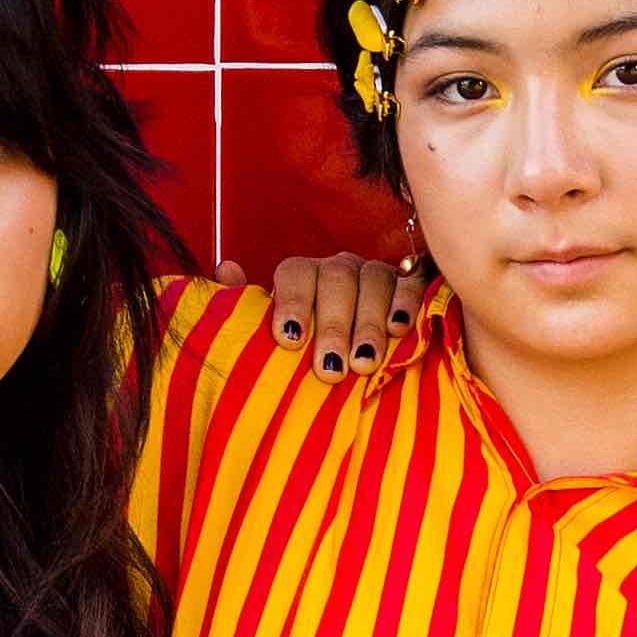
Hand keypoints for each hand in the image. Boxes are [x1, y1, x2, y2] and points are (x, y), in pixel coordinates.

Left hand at [248, 250, 423, 379]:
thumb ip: (248, 307)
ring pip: (373, 281)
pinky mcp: (409, 285)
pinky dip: (406, 304)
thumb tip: (226, 268)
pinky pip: (411, 284)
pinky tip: (400, 330)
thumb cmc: (308, 352)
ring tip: (364, 362)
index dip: (292, 303)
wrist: (353, 362)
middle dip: (333, 325)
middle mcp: (339, 268)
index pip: (295, 273)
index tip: (290, 340)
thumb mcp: (273, 336)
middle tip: (330, 368)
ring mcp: (375, 274)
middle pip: (336, 279)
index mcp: (304, 274)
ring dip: (369, 323)